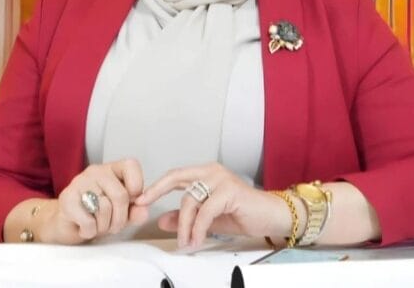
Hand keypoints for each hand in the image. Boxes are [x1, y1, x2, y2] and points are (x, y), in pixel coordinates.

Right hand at [39, 158, 147, 243]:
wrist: (67, 226)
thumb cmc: (96, 215)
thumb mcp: (121, 214)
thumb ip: (135, 212)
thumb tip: (143, 211)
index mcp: (112, 170)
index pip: (131, 165)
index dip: (137, 186)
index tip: (133, 202)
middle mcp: (95, 171)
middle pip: (120, 195)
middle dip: (120, 219)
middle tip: (113, 226)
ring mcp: (79, 182)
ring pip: (105, 208)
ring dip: (104, 227)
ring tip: (97, 226)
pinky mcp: (66, 198)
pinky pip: (89, 221)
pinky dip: (90, 232)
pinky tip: (84, 228)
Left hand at [135, 163, 291, 247]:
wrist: (273, 217)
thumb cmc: (244, 214)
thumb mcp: (208, 219)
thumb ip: (186, 218)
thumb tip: (162, 220)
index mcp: (205, 174)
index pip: (175, 176)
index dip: (156, 186)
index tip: (140, 198)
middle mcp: (211, 172)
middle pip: (177, 178)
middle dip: (157, 191)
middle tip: (144, 206)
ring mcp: (221, 179)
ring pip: (190, 200)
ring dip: (184, 225)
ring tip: (185, 242)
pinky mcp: (230, 191)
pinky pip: (205, 211)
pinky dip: (198, 228)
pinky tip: (196, 240)